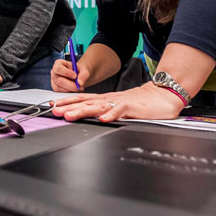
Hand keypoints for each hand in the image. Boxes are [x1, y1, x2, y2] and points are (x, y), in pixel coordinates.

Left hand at [50, 82, 185, 121]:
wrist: (161, 96)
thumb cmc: (139, 104)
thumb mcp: (118, 106)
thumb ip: (105, 110)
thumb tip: (90, 116)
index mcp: (105, 99)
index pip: (82, 98)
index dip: (67, 101)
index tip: (53, 105)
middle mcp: (109, 99)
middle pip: (86, 101)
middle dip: (69, 106)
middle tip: (55, 111)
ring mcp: (120, 102)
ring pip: (98, 106)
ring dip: (83, 110)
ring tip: (70, 116)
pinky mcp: (132, 107)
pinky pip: (120, 111)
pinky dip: (111, 115)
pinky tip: (102, 119)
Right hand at [51, 59, 87, 91]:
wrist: (78, 76)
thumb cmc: (79, 71)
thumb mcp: (83, 70)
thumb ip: (83, 75)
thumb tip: (80, 83)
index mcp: (58, 64)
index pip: (59, 69)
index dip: (66, 73)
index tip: (75, 76)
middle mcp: (54, 72)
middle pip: (59, 80)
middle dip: (70, 85)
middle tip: (79, 87)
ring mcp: (53, 81)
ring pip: (59, 88)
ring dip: (70, 90)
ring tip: (79, 87)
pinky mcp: (55, 88)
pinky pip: (60, 92)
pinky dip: (69, 92)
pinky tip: (75, 90)